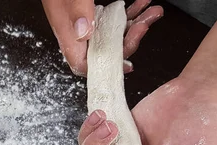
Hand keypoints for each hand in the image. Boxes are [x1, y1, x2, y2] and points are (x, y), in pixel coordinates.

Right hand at [41, 0, 162, 75]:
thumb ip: (75, 9)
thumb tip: (84, 32)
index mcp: (66, 30)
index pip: (82, 63)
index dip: (104, 67)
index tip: (125, 63)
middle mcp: (74, 28)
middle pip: (103, 48)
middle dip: (129, 39)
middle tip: (145, 23)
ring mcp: (81, 19)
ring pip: (110, 32)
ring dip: (134, 24)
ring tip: (150, 12)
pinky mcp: (87, 10)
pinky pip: (110, 17)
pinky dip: (128, 11)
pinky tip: (139, 3)